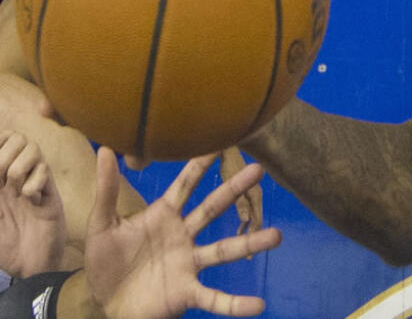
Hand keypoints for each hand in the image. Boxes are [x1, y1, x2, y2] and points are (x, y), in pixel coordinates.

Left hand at [0, 129, 66, 275]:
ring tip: (16, 190)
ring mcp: (36, 182)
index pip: (3, 139)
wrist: (29, 268)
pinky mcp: (51, 193)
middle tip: (0, 181)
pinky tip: (31, 200)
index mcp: (0, 180)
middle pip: (16, 138)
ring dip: (19, 167)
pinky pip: (45, 172)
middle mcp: (17, 176)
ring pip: (33, 148)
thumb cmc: (5, 249)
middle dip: (3, 155)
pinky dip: (34, 183)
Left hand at [85, 148, 281, 318]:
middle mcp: (184, 236)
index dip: (200, 164)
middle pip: (213, 209)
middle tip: (258, 170)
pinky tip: (258, 305)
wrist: (103, 301)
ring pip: (224, 251)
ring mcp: (189, 264)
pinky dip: (236, 304)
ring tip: (278, 236)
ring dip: (251, 243)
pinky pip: (215, 299)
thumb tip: (104, 150)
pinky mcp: (187, 293)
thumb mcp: (102, 225)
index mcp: (164, 216)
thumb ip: (107, 191)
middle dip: (235, 190)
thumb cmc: (106, 261)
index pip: (185, 185)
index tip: (220, 140)